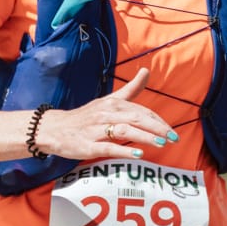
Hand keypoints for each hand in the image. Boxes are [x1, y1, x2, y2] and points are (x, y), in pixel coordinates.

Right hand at [34, 68, 177, 159]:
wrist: (53, 128)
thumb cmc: (85, 117)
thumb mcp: (108, 100)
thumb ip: (130, 89)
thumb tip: (146, 71)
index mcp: (112, 103)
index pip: (141, 111)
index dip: (158, 121)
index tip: (172, 131)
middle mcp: (105, 114)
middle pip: (136, 118)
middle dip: (157, 128)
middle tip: (173, 138)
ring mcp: (95, 130)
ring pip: (123, 131)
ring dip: (144, 137)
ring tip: (162, 144)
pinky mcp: (87, 146)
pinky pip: (107, 147)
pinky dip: (123, 150)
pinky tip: (138, 154)